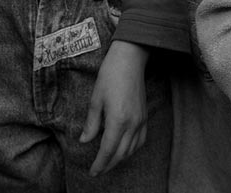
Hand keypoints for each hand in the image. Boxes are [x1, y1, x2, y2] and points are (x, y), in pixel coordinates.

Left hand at [80, 41, 149, 175]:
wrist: (130, 59)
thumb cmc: (110, 75)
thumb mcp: (96, 99)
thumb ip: (91, 123)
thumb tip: (85, 140)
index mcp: (118, 120)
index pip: (108, 150)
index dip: (99, 164)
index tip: (92, 172)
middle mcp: (132, 123)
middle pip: (120, 154)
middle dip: (108, 165)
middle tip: (98, 170)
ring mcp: (141, 120)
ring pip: (132, 149)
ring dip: (120, 159)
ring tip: (108, 162)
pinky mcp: (145, 115)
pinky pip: (141, 140)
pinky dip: (132, 149)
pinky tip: (124, 149)